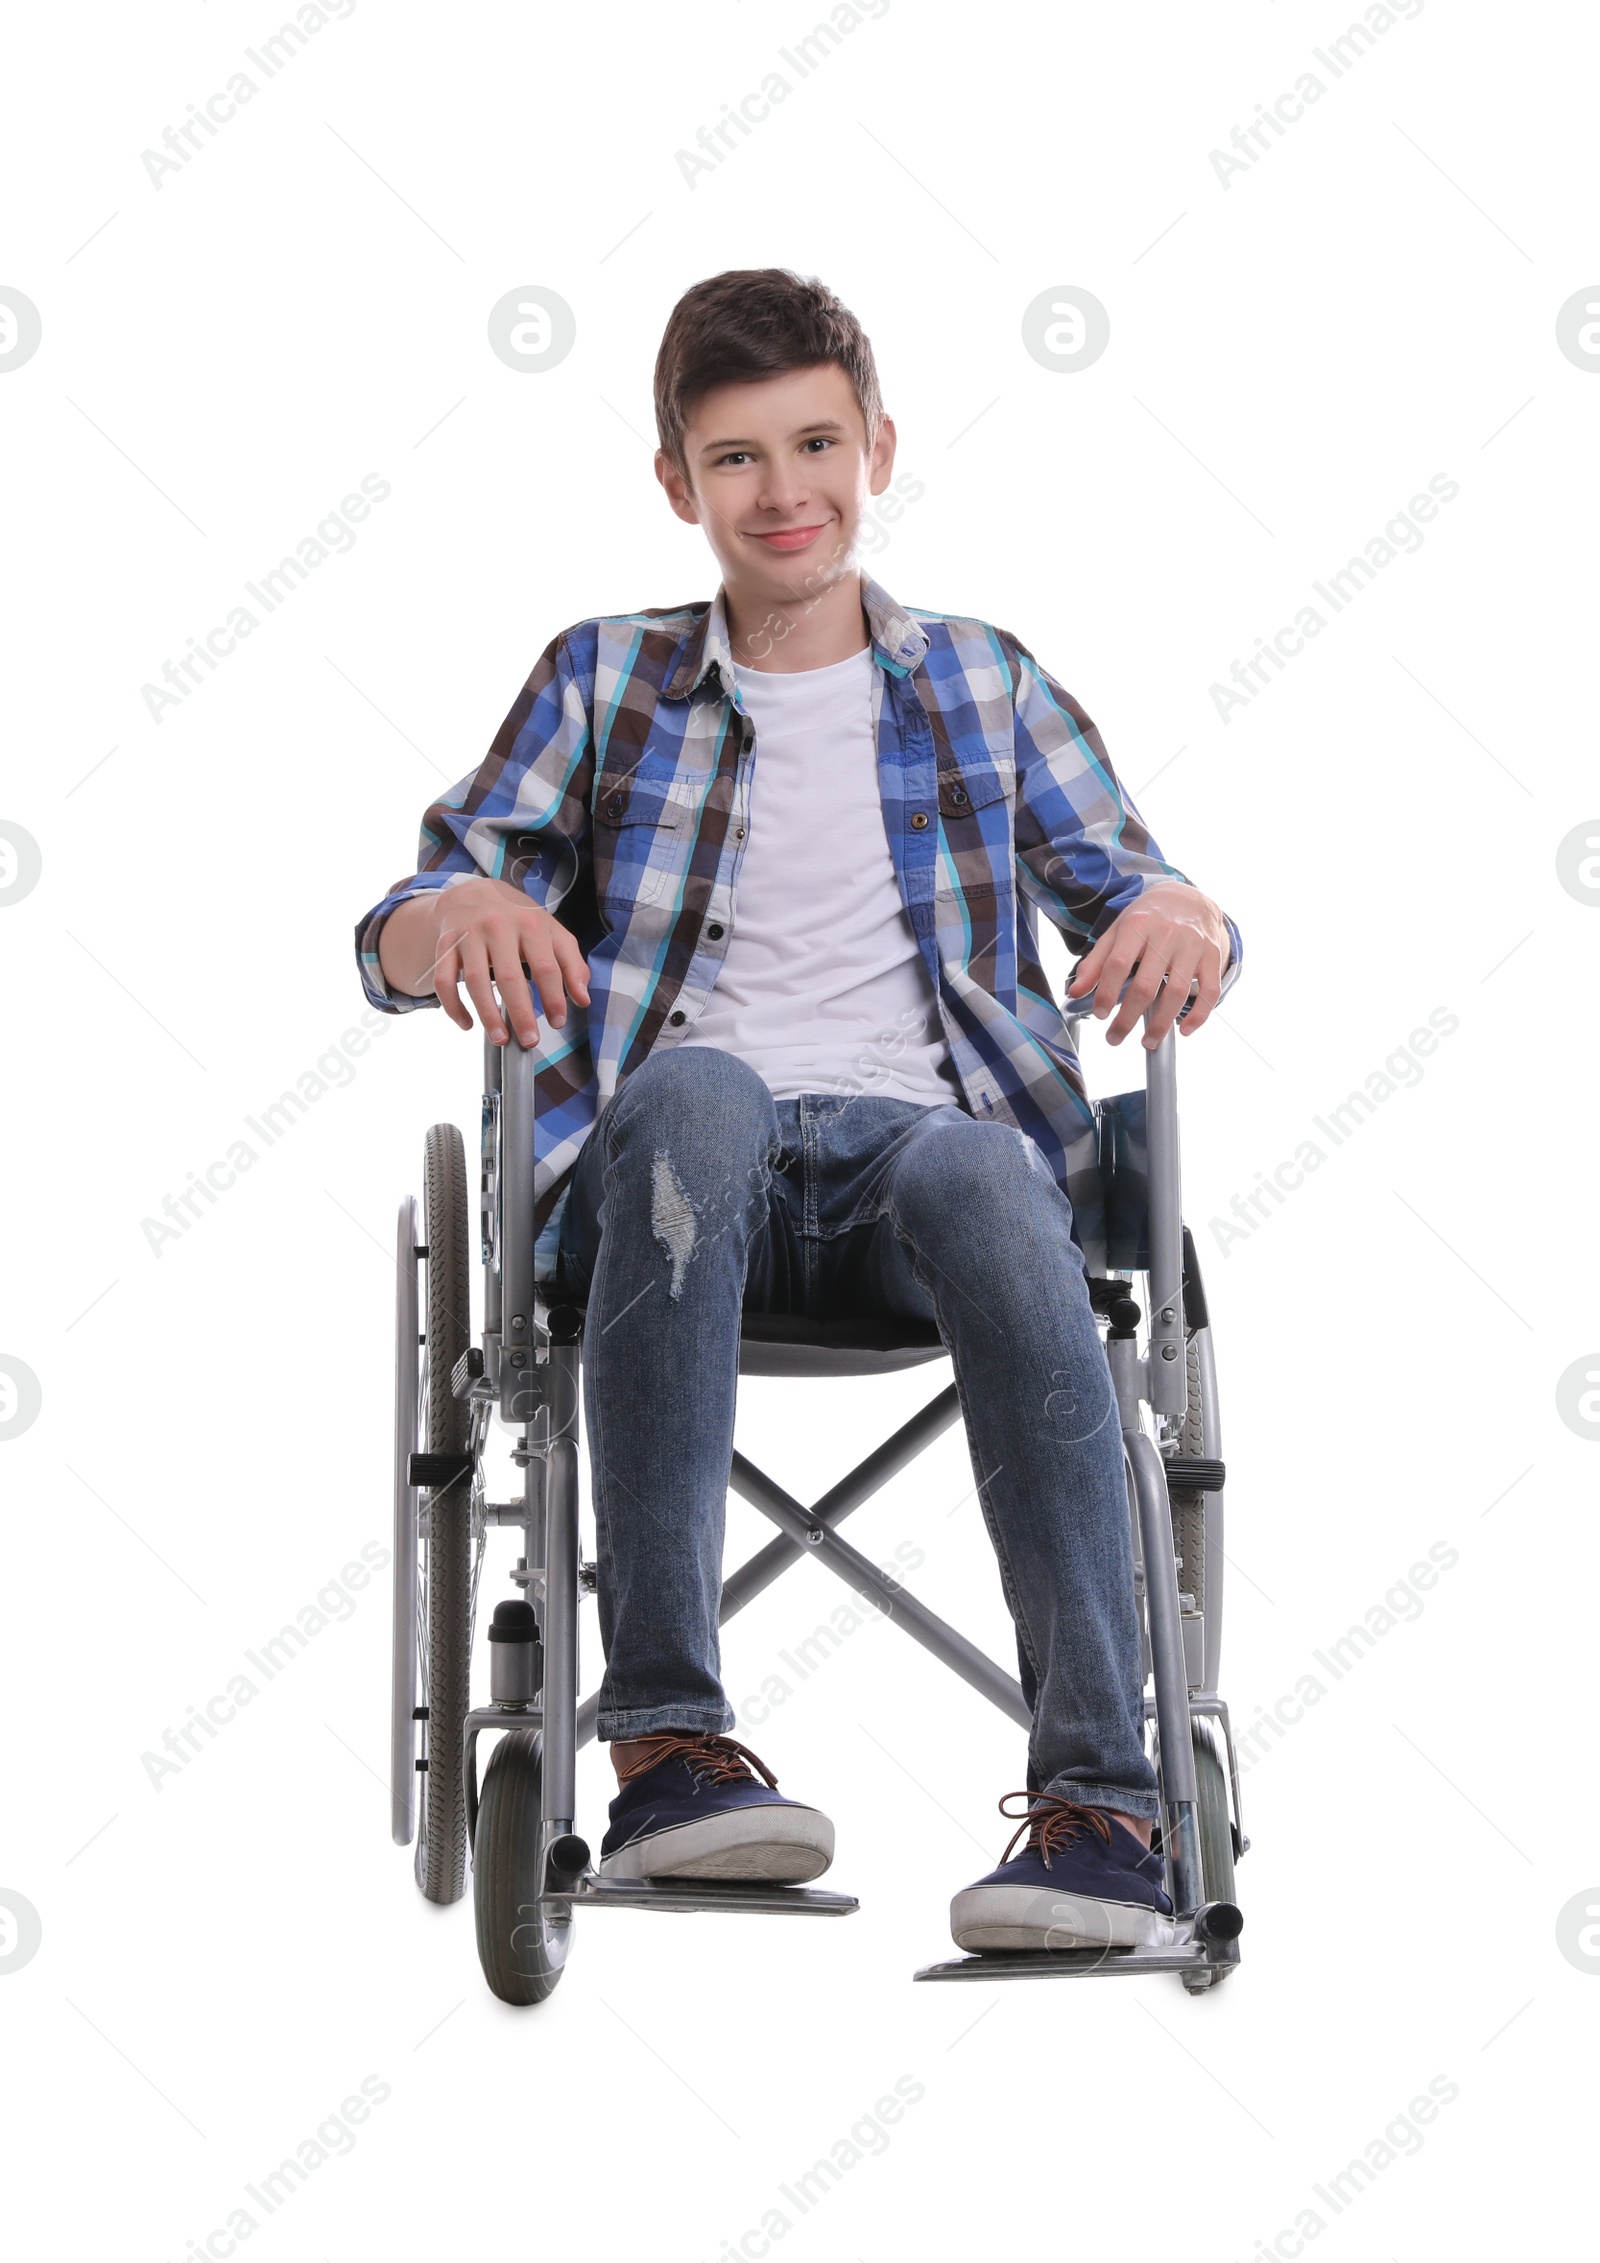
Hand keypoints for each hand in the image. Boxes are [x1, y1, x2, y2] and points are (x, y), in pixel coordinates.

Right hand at [399, 877, 589, 1046]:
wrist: (472, 894)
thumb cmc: (517, 919)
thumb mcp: (550, 932)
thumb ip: (571, 963)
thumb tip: (583, 999)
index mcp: (529, 924)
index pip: (546, 967)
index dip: (553, 998)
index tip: (557, 1021)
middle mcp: (497, 927)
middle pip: (509, 977)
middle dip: (521, 1013)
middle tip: (530, 1040)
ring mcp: (468, 936)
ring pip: (475, 981)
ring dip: (487, 1014)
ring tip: (500, 1039)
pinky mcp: (446, 945)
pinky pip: (444, 980)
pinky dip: (453, 1006)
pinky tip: (467, 1024)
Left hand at [1067, 881, 1229, 1048]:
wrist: (1189, 899)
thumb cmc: (1148, 919)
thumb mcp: (1117, 931)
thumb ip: (1095, 962)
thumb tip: (1075, 993)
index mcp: (1138, 925)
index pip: (1117, 964)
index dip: (1106, 992)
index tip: (1100, 1015)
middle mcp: (1167, 934)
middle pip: (1146, 985)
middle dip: (1128, 1018)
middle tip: (1115, 1038)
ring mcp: (1192, 946)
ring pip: (1177, 992)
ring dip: (1160, 1024)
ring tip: (1147, 1042)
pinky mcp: (1212, 957)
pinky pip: (1210, 991)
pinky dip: (1199, 1015)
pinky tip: (1184, 1031)